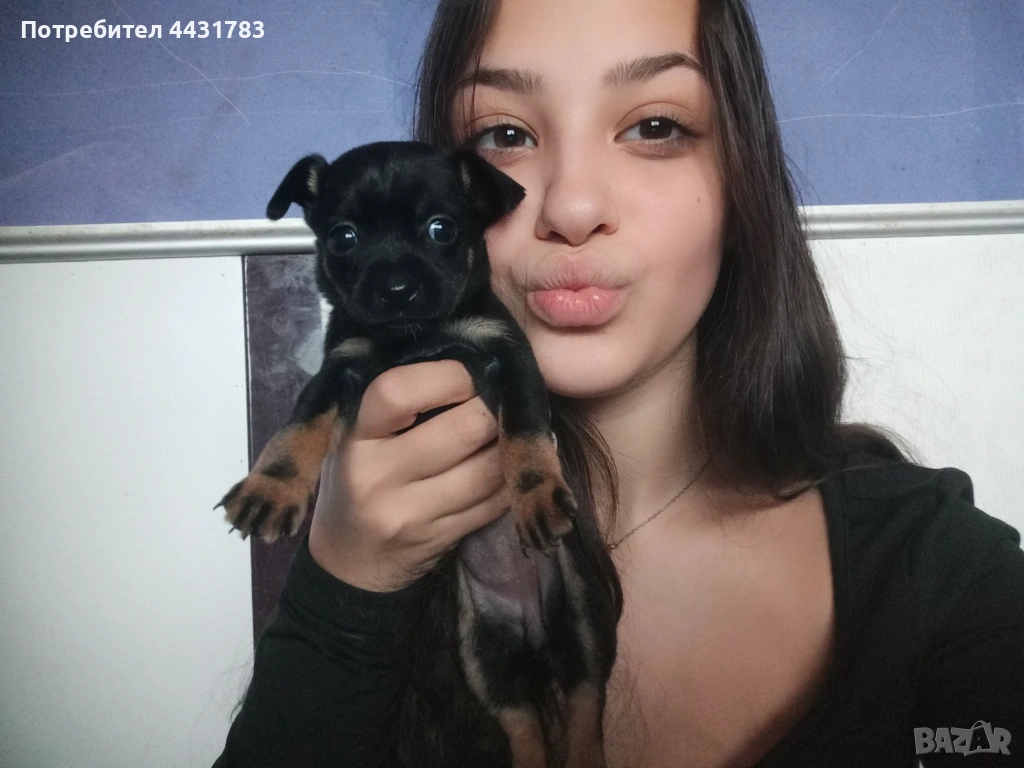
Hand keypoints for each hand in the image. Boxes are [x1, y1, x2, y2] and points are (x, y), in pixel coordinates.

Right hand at [308, 359, 509, 591]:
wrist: (346, 559)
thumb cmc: (359, 476)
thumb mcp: (358, 434)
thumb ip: (398, 401)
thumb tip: (472, 357)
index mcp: (355, 436)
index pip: (400, 391)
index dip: (450, 375)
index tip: (469, 370)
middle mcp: (377, 476)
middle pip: (464, 429)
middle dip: (494, 408)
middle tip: (503, 397)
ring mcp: (409, 514)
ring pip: (490, 468)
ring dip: (512, 445)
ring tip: (515, 427)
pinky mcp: (439, 539)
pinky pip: (496, 502)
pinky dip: (513, 479)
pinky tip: (512, 464)